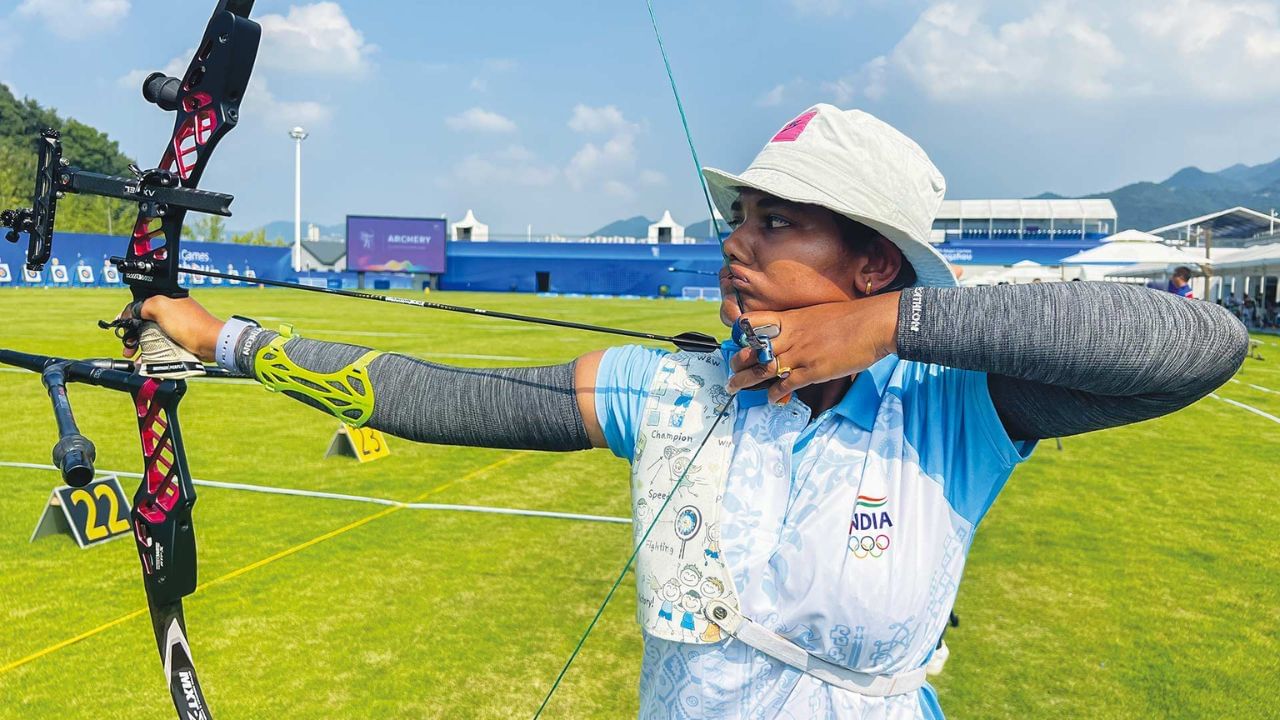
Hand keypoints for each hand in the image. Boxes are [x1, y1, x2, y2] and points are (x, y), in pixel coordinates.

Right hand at [117, 296, 224, 361]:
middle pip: (144, 323)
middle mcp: (170, 312)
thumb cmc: (190, 324)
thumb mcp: (160, 306)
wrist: (211, 343)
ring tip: (134, 356)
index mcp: (166, 299)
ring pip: (151, 336)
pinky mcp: (179, 340)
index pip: (140, 305)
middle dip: (132, 335)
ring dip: (141, 347)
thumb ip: (142, 305)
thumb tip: (132, 312)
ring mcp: (175, 327)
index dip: (128, 317)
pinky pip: (161, 346)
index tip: (120, 327)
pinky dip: (152, 353)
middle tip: (127, 346)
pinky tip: (145, 361)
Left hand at [725, 292, 900, 403]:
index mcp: (791, 319)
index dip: (742, 334)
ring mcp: (800, 353)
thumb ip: (803, 327)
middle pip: (753, 349)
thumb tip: (797, 337)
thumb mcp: (819, 315)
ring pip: (763, 368)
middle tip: (731, 371)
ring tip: (735, 388)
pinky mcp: (813, 370)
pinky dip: (775, 393)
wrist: (874, 324)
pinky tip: (770, 399)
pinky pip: (786, 384)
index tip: (738, 342)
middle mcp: (791, 335)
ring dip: (746, 380)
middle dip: (738, 361)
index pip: (754, 323)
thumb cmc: (852, 318)